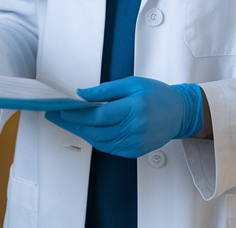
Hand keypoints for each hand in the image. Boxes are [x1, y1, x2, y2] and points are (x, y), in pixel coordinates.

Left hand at [45, 76, 203, 157]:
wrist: (181, 113)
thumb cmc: (158, 95)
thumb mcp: (131, 83)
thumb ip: (104, 89)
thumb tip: (82, 94)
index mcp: (134, 110)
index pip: (99, 115)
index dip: (77, 114)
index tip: (61, 109)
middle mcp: (135, 130)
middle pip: (95, 130)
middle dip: (72, 123)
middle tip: (55, 116)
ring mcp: (135, 143)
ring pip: (99, 141)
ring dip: (80, 132)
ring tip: (65, 122)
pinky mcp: (134, 151)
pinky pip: (108, 147)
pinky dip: (94, 139)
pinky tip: (85, 130)